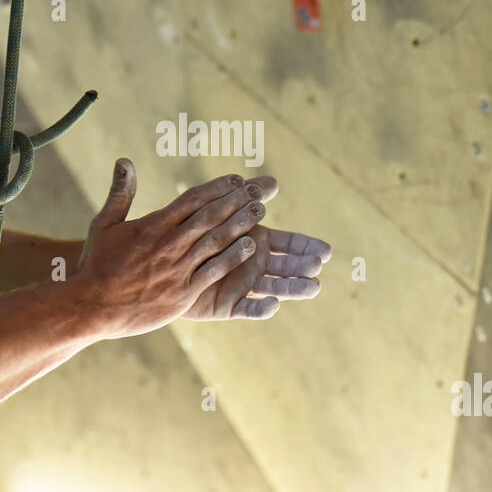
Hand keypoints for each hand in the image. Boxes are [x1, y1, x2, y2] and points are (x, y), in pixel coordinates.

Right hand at [74, 159, 267, 340]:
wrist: (90, 306)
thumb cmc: (96, 265)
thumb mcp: (104, 224)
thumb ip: (120, 193)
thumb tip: (124, 160)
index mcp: (154, 225)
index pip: (192, 198)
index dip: (217, 187)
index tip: (236, 179)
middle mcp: (169, 243)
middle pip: (210, 216)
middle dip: (237, 200)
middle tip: (259, 190)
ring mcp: (178, 268)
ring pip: (216, 241)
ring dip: (241, 224)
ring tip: (260, 211)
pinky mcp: (183, 292)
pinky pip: (213, 271)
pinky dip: (232, 257)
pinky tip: (250, 247)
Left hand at [182, 178, 331, 320]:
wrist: (165, 264)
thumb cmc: (196, 233)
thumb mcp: (222, 212)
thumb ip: (248, 197)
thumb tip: (274, 181)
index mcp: (258, 243)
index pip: (290, 244)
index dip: (307, 246)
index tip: (327, 250)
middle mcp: (256, 266)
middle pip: (288, 267)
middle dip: (304, 265)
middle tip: (318, 263)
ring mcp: (245, 287)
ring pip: (275, 288)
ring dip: (294, 287)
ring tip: (314, 286)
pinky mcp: (230, 306)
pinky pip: (249, 310)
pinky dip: (262, 309)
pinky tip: (273, 304)